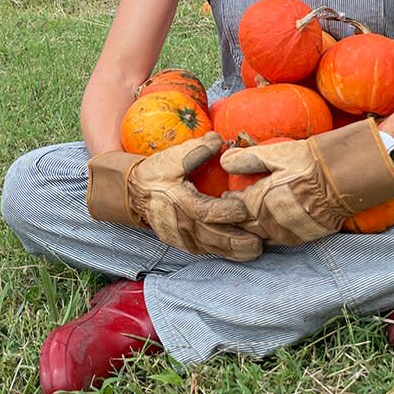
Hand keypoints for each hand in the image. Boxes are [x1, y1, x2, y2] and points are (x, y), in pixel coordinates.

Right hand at [88, 135, 262, 261]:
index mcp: (180, 201)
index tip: (244, 209)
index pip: (205, 211)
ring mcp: (183, 236)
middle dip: (236, 242)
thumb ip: (196, 149)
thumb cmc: (157, 174)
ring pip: (211, 248)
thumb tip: (219, 140)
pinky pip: (206, 250)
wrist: (135, 194)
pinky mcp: (185, 243)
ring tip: (255, 251)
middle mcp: (182, 223)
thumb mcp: (172, 158)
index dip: (225, 211)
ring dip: (234, 251)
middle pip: (212, 236)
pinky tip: (241, 253)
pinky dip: (223, 253)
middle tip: (258, 244)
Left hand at [221, 120, 393, 245]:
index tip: (224, 195)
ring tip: (251, 217)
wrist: (343, 180)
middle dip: (237, 218)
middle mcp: (270, 223)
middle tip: (232, 210)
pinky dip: (270, 234)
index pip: (234, 208)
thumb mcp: (276, 155)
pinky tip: (270, 225)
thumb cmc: (309, 163)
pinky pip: (278, 241)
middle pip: (244, 226)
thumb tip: (224, 161)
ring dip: (253, 228)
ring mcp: (286, 233)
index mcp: (259, 202)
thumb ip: (248, 159)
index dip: (228, 201)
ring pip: (260, 236)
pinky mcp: (301, 238)